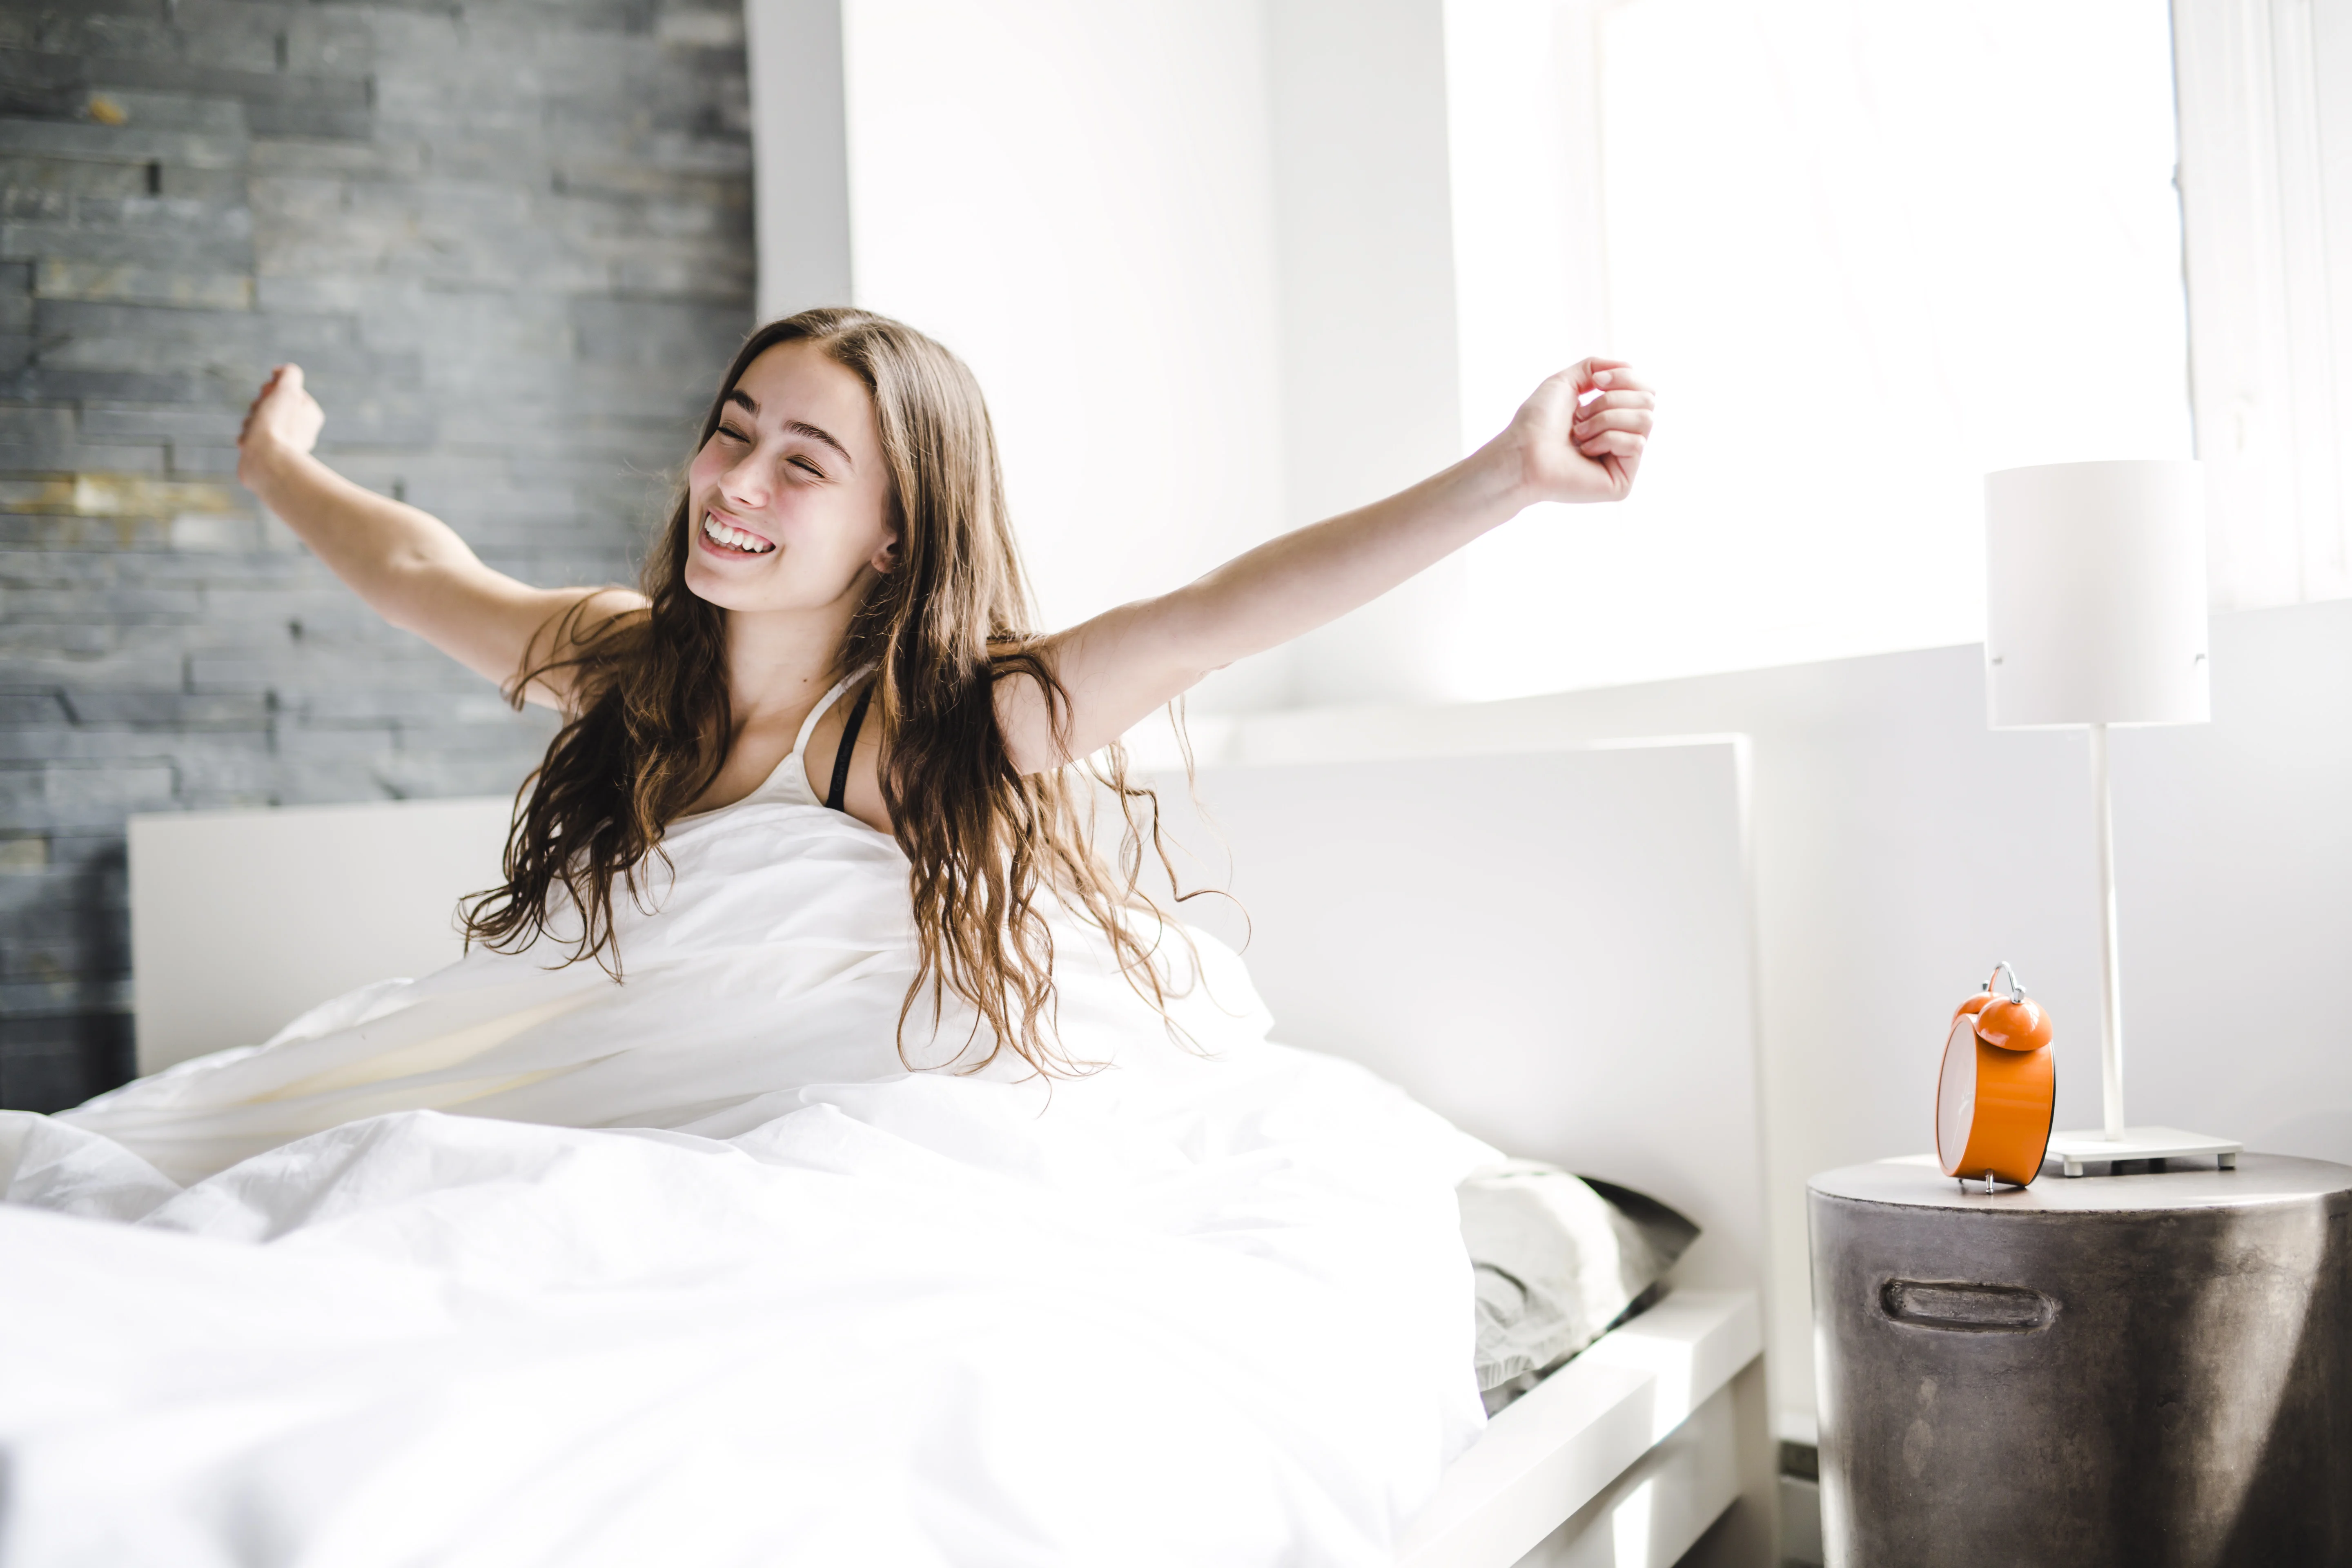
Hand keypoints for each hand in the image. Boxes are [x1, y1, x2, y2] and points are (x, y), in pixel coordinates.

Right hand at [236, 363, 325, 490]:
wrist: (266, 463)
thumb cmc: (277, 425)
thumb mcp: (287, 391)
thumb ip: (289, 374)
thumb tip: (281, 371)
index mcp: (310, 414)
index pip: (286, 391)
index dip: (273, 389)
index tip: (268, 393)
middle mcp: (300, 430)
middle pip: (270, 405)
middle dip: (258, 406)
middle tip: (260, 413)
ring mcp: (284, 444)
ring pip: (257, 421)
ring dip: (250, 422)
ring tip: (253, 432)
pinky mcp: (268, 456)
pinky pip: (251, 439)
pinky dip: (247, 438)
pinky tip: (248, 444)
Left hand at [1497, 358, 1652, 503]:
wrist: (1523, 452)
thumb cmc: (1537, 421)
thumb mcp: (1566, 381)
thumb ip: (1596, 367)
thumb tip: (1629, 366)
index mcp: (1612, 417)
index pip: (1645, 389)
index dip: (1626, 377)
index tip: (1596, 381)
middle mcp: (1621, 438)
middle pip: (1649, 400)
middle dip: (1611, 400)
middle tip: (1581, 415)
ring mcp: (1624, 462)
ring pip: (1645, 419)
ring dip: (1606, 419)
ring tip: (1579, 433)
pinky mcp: (1624, 482)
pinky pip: (1636, 443)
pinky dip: (1607, 439)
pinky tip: (1584, 452)